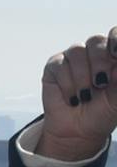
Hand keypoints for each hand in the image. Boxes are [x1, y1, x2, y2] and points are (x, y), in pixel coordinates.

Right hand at [40, 28, 116, 162]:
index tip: (116, 53)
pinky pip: (59, 65)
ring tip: (85, 96)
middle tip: (100, 84)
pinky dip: (67, 84)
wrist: (78, 131)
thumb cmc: (103, 112)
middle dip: (99, 63)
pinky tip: (72, 98)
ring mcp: (73, 60)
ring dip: (81, 77)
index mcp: (113, 56)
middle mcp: (94, 54)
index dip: (115, 38)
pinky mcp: (54, 68)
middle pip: (96, 41)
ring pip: (76, 51)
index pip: (115, 34)